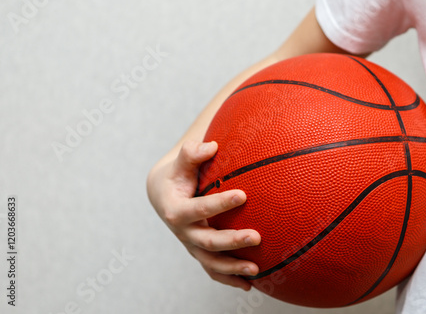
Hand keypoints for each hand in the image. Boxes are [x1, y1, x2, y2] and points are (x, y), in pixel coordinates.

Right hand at [146, 140, 260, 290]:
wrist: (164, 194)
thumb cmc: (177, 175)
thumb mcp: (180, 162)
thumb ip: (191, 153)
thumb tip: (211, 146)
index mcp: (176, 210)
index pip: (199, 209)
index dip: (219, 203)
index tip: (243, 195)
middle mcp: (183, 232)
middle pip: (207, 242)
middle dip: (231, 241)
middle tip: (257, 237)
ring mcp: (191, 245)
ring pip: (211, 262)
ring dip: (233, 268)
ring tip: (257, 270)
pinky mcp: (199, 252)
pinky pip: (213, 270)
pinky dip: (230, 279)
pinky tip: (250, 284)